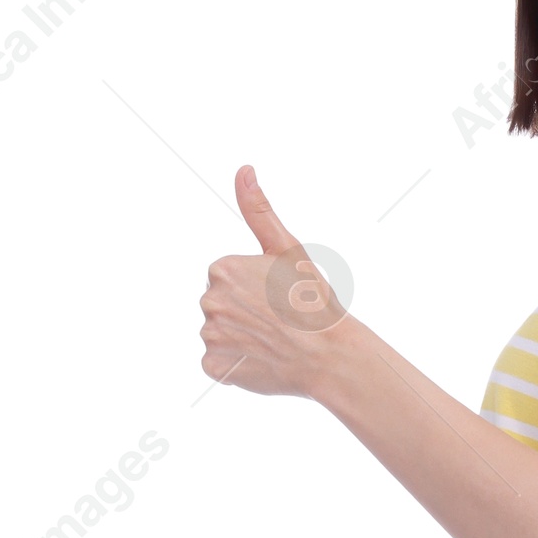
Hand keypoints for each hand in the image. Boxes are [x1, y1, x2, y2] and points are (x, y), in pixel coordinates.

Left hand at [199, 168, 342, 396]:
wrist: (328, 355)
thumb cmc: (313, 301)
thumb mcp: (287, 249)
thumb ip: (259, 211)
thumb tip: (243, 170)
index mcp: (222, 269)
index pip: (227, 281)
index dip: (254, 291)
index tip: (278, 298)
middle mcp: (208, 300)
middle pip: (221, 306)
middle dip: (244, 314)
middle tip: (277, 322)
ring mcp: (210, 336)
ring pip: (220, 335)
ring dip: (240, 339)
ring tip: (271, 342)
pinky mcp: (214, 366)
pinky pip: (219, 363)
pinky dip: (236, 365)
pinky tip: (261, 361)